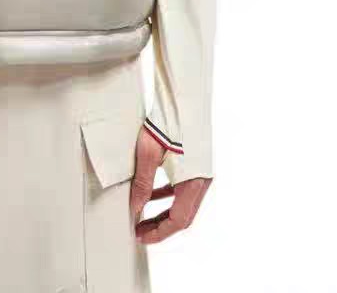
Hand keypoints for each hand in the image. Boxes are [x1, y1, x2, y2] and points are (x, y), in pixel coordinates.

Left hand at [129, 127, 211, 243]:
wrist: (183, 100)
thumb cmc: (168, 124)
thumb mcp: (148, 155)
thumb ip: (142, 184)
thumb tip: (134, 206)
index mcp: (194, 184)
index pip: (178, 221)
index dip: (159, 232)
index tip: (141, 237)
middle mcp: (201, 182)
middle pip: (182, 215)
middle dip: (161, 225)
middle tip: (140, 230)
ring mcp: (200, 173)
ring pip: (183, 202)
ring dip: (164, 211)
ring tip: (143, 214)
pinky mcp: (196, 163)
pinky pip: (183, 187)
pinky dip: (168, 194)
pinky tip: (152, 193)